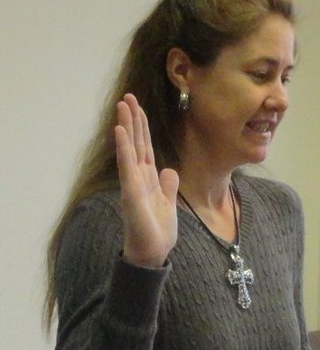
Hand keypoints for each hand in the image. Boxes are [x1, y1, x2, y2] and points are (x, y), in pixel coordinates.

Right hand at [115, 93, 178, 267]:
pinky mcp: (131, 191)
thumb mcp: (169, 203)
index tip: (137, 107)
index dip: (142, 127)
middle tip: (128, 97)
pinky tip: (121, 130)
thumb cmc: (157, 231)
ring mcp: (133, 183)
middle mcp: (138, 177)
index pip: (145, 147)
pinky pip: (126, 165)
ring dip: (126, 127)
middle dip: (133, 120)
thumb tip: (170, 171)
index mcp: (149, 178)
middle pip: (136, 143)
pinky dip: (124, 147)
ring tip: (123, 105)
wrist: (152, 252)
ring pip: (130, 149)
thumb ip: (168, 185)